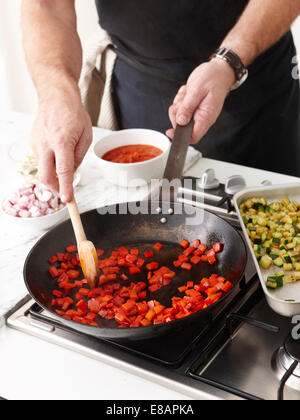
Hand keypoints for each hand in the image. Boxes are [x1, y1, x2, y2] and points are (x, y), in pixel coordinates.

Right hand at [30, 88, 91, 202]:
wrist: (56, 97)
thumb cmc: (74, 114)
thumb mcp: (86, 136)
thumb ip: (79, 157)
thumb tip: (71, 172)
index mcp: (62, 142)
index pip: (63, 172)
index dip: (65, 188)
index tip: (67, 199)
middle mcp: (46, 144)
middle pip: (45, 176)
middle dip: (55, 188)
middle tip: (64, 191)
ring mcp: (36, 144)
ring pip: (43, 169)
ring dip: (53, 173)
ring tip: (64, 159)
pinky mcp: (32, 143)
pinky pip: (41, 160)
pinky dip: (49, 163)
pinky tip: (56, 152)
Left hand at [166, 59, 235, 143]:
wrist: (220, 70)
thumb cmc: (213, 78)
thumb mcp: (197, 91)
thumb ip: (188, 107)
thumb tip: (180, 121)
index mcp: (206, 117)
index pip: (193, 137)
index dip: (180, 136)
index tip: (170, 131)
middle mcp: (201, 118)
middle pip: (182, 126)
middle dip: (177, 113)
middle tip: (183, 100)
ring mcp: (197, 113)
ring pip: (179, 115)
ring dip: (179, 104)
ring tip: (187, 93)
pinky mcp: (193, 107)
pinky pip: (180, 107)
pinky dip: (181, 99)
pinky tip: (188, 91)